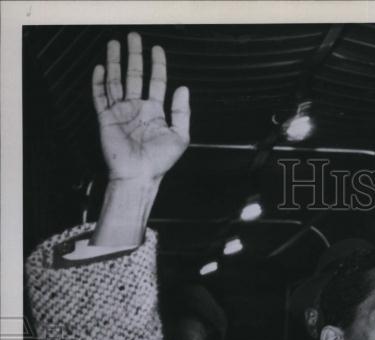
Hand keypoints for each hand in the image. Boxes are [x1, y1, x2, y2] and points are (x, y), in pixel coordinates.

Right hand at [92, 32, 188, 181]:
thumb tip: (184, 88)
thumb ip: (182, 112)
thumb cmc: (159, 162)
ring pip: (116, 81)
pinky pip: (100, 97)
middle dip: (134, 56)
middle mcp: (137, 109)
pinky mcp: (106, 119)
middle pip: (135, 76)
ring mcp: (121, 113)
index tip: (157, 49)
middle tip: (134, 37)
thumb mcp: (180, 137)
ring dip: (115, 62)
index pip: (156, 82)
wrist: (138, 175)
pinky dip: (98, 83)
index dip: (157, 65)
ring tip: (114, 44)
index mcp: (155, 112)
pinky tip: (100, 68)